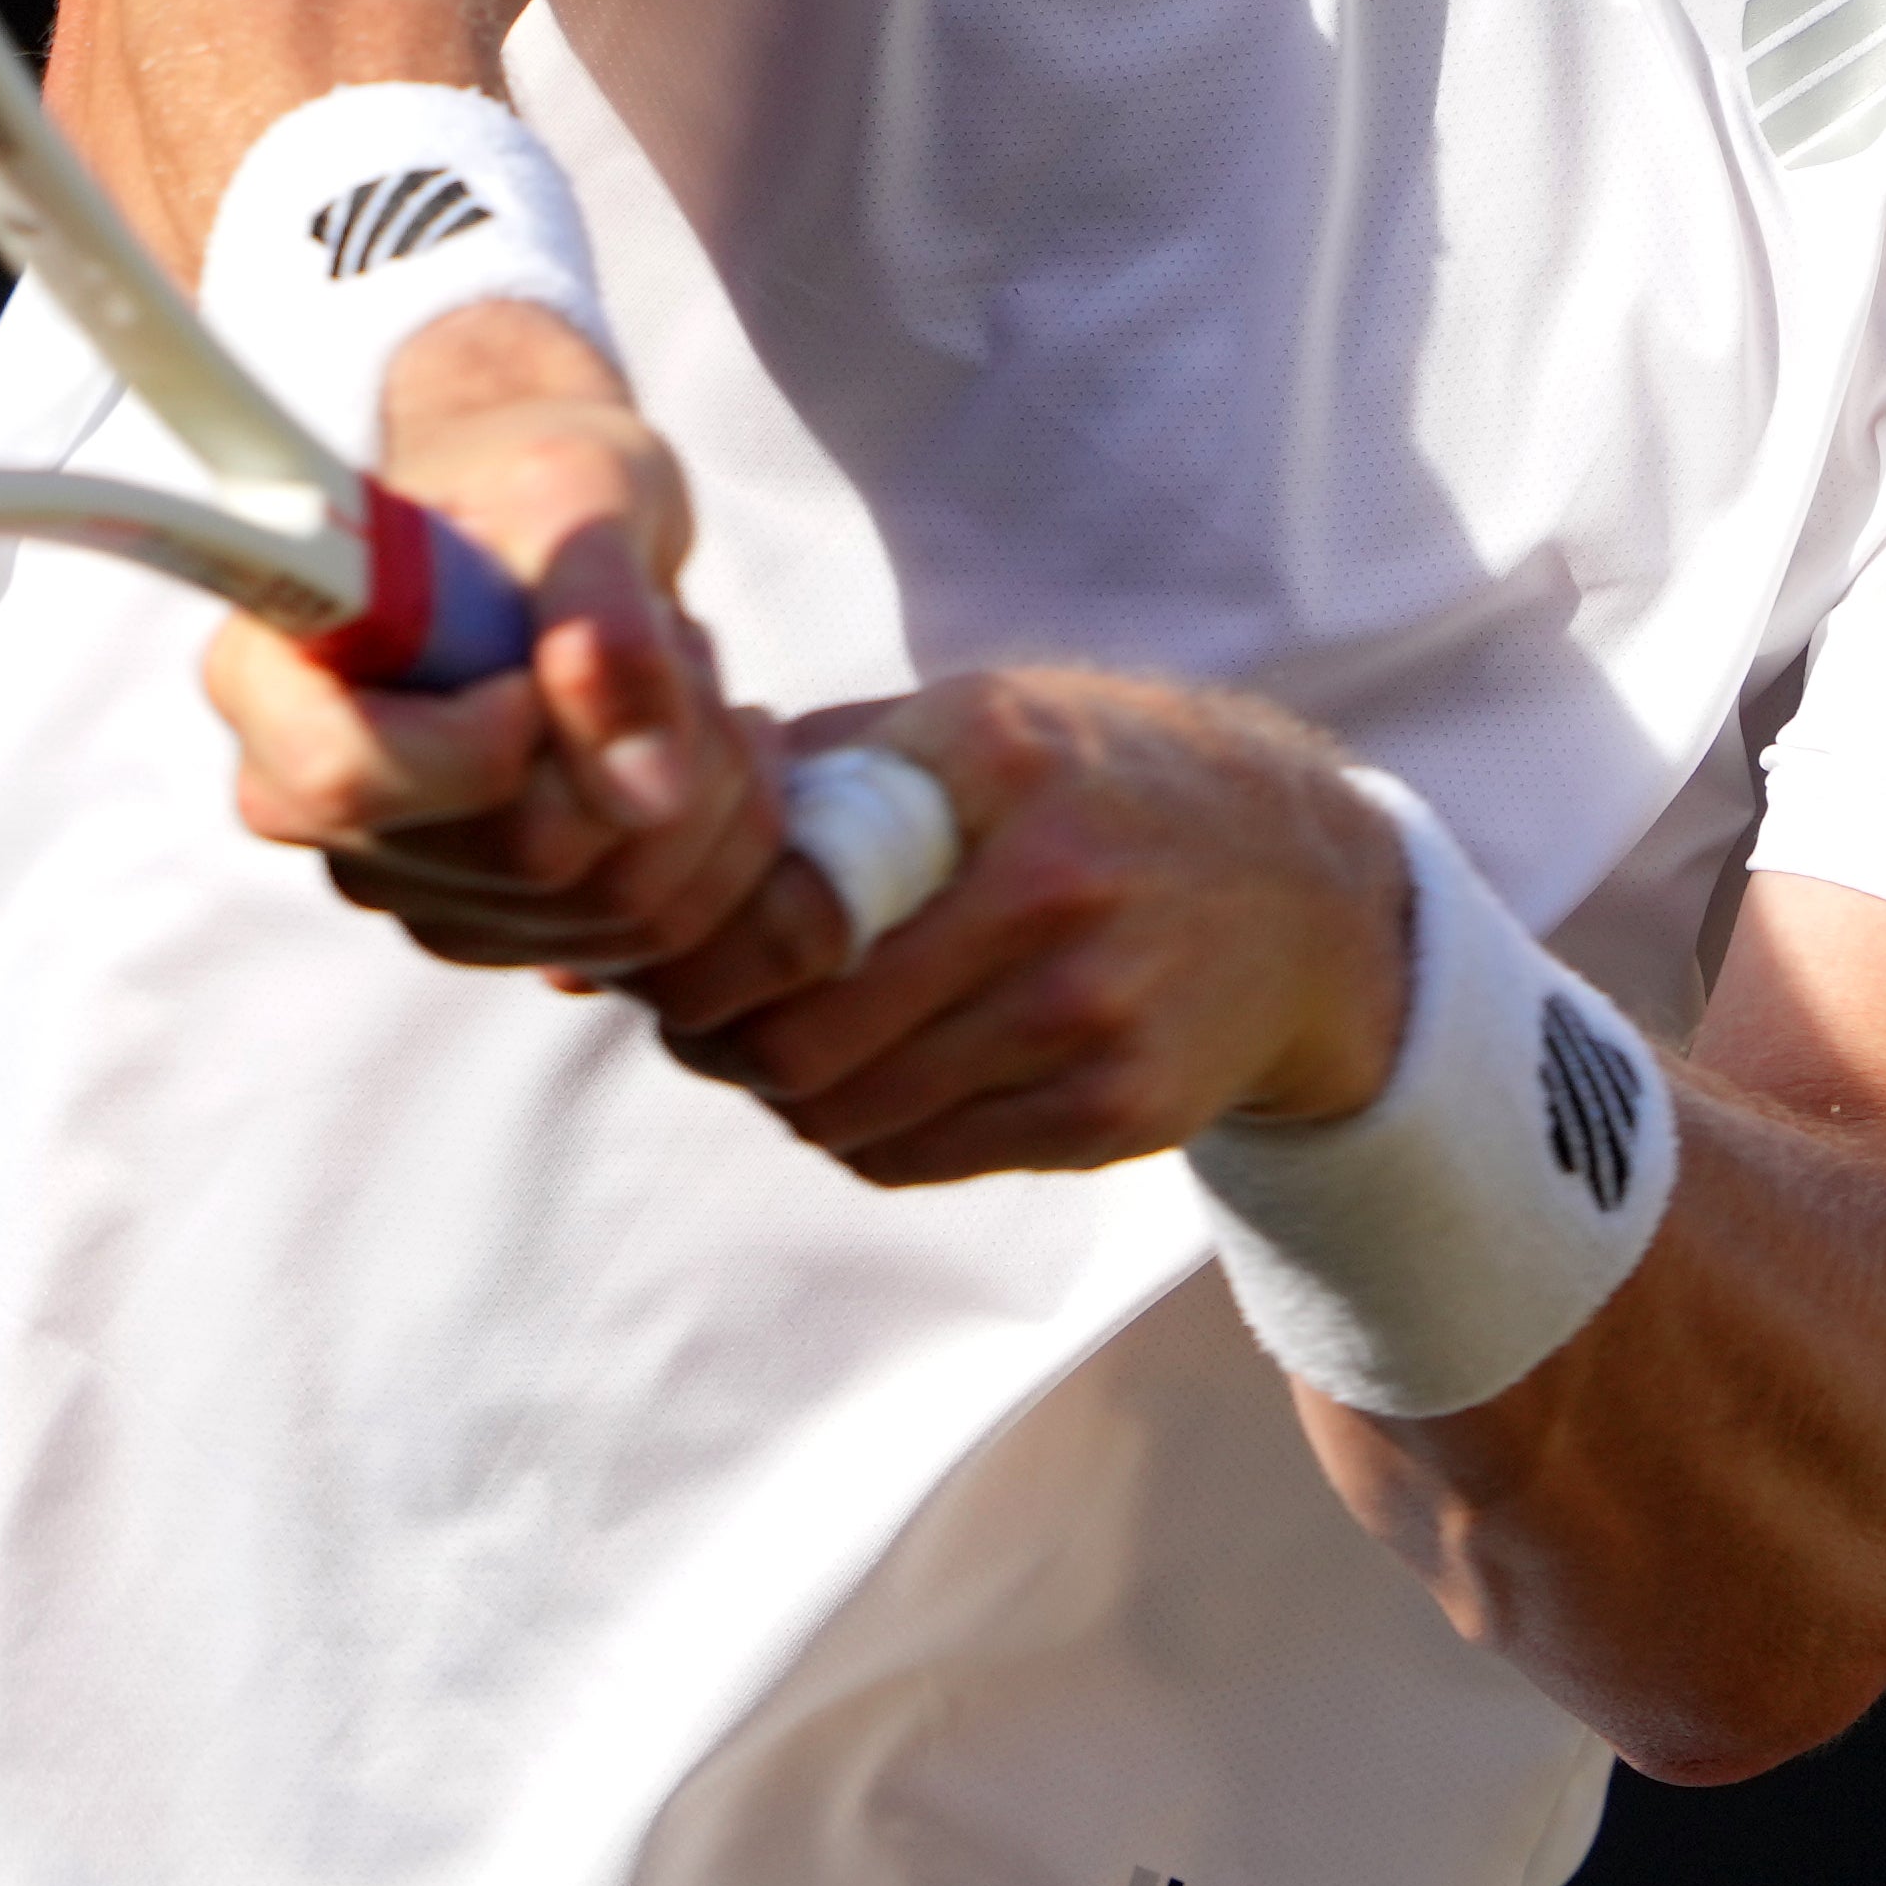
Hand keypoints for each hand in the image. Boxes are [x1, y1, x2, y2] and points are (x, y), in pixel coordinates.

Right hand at [196, 308, 774, 975]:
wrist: (555, 524)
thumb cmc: (534, 484)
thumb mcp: (578, 492)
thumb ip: (603, 619)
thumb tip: (644, 792)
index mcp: (273, 679)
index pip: (348, 776)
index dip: (482, 747)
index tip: (548, 670)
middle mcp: (311, 801)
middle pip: (521, 855)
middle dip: (644, 743)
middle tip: (673, 636)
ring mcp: (406, 881)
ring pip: (610, 908)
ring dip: (706, 787)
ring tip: (681, 674)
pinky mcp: (496, 928)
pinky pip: (650, 941)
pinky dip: (721, 842)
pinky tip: (700, 748)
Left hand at [649, 668, 1421, 1187]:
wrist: (1303, 884)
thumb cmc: (1086, 787)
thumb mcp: (963, 727)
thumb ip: (789, 788)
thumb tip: (582, 919)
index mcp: (988, 757)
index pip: (776, 892)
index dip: (693, 949)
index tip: (674, 947)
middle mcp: (1047, 881)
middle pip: (800, 1030)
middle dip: (723, 1041)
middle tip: (709, 1019)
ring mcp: (1091, 1006)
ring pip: (847, 1109)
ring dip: (786, 1093)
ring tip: (793, 1043)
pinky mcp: (1118, 1107)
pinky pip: (918, 1157)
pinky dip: (863, 1133)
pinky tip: (882, 1078)